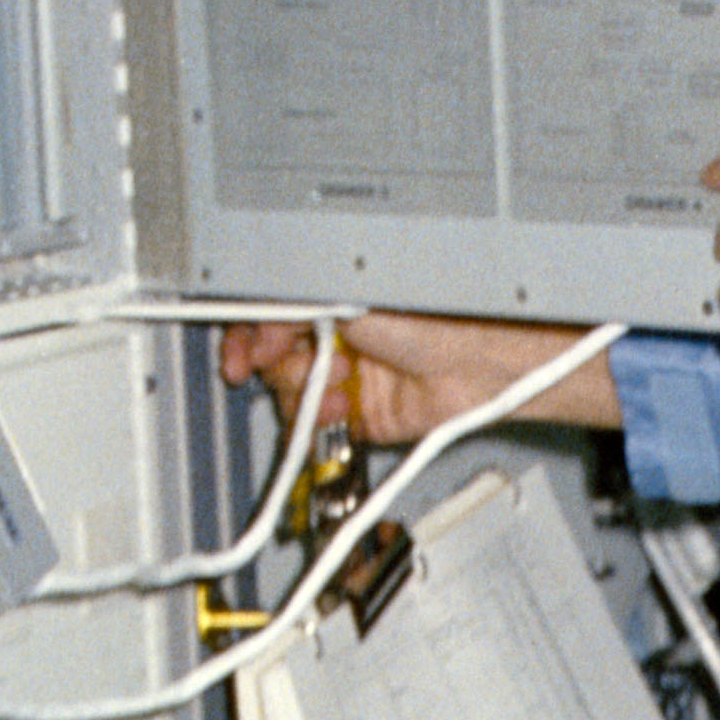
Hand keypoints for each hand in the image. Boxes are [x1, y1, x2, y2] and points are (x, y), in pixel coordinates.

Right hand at [217, 312, 620, 441]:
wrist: (482, 364)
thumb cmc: (436, 314)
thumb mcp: (350, 294)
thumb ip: (296, 303)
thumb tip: (255, 320)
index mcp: (333, 293)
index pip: (270, 311)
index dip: (247, 330)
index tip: (237, 348)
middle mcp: (340, 333)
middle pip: (273, 353)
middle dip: (270, 360)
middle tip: (275, 363)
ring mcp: (352, 374)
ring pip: (293, 392)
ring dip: (301, 390)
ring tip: (331, 379)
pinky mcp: (365, 415)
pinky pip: (321, 425)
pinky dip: (321, 419)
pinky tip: (341, 406)